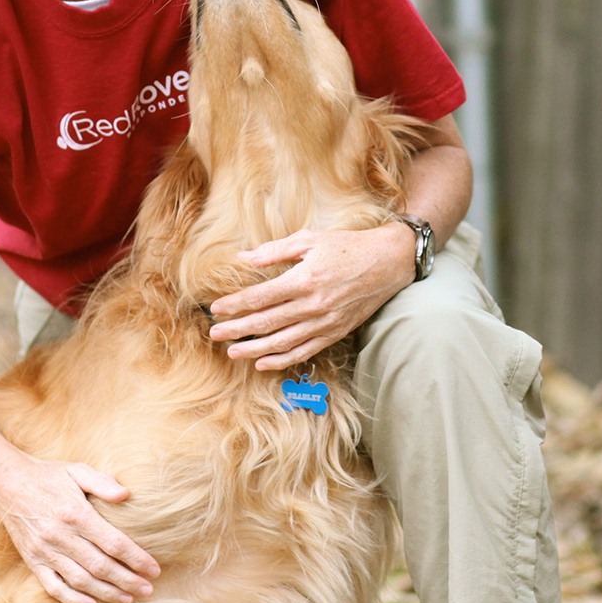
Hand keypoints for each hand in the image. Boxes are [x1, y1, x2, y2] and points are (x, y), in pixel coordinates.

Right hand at [0, 450, 160, 602]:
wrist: (7, 484)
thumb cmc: (48, 475)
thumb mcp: (76, 469)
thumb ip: (102, 482)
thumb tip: (126, 494)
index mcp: (76, 513)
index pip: (113, 542)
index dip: (136, 558)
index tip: (153, 568)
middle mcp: (61, 536)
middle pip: (101, 566)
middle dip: (127, 580)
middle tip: (148, 589)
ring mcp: (46, 552)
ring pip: (81, 580)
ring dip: (107, 593)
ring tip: (129, 599)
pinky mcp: (34, 562)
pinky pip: (55, 587)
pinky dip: (74, 600)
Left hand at [208, 224, 414, 370]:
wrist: (387, 263)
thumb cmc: (346, 246)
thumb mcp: (309, 239)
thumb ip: (274, 251)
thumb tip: (243, 258)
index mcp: (303, 279)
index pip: (260, 297)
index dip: (235, 304)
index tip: (216, 309)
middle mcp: (312, 305)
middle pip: (266, 322)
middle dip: (237, 329)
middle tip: (214, 334)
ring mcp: (324, 322)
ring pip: (282, 342)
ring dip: (254, 349)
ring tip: (232, 352)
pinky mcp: (335, 333)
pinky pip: (304, 351)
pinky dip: (282, 360)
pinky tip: (263, 363)